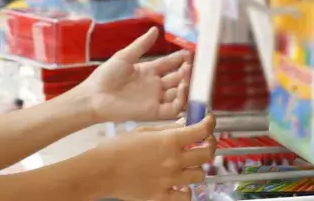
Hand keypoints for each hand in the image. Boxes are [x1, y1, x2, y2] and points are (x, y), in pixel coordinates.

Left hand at [76, 27, 191, 123]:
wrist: (94, 97)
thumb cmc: (106, 76)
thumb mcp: (125, 56)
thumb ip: (141, 45)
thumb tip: (155, 29)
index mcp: (148, 71)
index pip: (169, 64)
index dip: (180, 58)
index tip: (191, 52)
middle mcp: (155, 85)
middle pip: (177, 78)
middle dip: (186, 71)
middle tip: (192, 64)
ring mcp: (155, 99)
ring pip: (178, 93)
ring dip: (186, 85)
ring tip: (187, 74)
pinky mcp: (154, 112)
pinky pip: (173, 108)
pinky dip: (181, 100)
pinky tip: (182, 89)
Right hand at [94, 114, 216, 200]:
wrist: (103, 170)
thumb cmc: (118, 147)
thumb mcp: (143, 131)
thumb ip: (166, 129)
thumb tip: (184, 126)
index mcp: (169, 140)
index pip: (202, 130)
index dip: (210, 123)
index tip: (210, 120)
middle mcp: (174, 160)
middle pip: (207, 154)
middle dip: (210, 145)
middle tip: (205, 142)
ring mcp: (170, 180)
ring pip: (200, 175)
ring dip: (197, 167)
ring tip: (188, 164)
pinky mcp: (163, 196)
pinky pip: (186, 196)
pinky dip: (186, 190)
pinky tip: (180, 184)